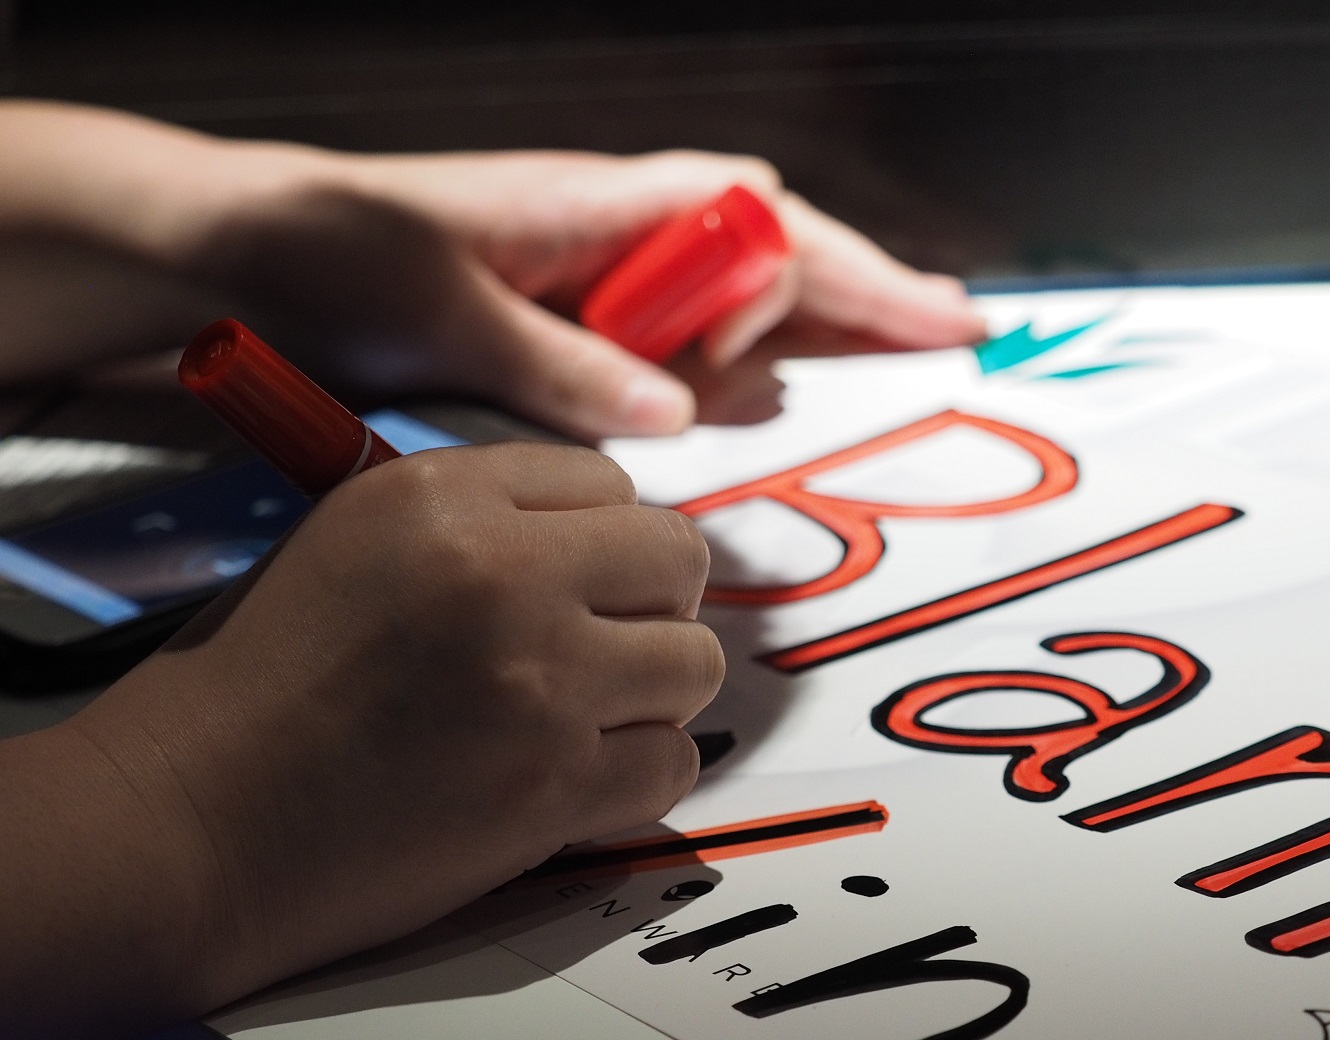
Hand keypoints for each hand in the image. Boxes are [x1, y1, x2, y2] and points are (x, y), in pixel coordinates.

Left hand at [0, 102, 986, 438]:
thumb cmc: (331, 247)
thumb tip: (679, 418)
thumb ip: (560, 362)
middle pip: (777, 250)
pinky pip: (687, 347)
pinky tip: (781, 398)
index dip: (830, 278)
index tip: (892, 329)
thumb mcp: (436, 306)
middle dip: (872, 288)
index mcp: (600, 206)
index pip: (754, 221)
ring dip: (824, 329)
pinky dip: (750, 367)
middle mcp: (621, 237)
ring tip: (912, 353)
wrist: (242, 252)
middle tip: (962, 329)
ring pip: (744, 299)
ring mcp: (606, 283)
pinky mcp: (579, 329)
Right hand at [0, 442, 720, 1039]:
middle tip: (601, 652)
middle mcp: (500, 572)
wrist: (185, 823)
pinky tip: (569, 785)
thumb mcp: (351, 547)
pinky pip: (673, 765)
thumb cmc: (250, 694)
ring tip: (577, 722)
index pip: (608, 483)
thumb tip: (599, 544)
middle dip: (651, 608)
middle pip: (676, 559)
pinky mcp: (553, 783)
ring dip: (651, 698)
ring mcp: (537, 680)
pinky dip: (636, 781)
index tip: (583, 585)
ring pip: (692, 665)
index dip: (604, 543)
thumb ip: (478, 528)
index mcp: (439, 496)